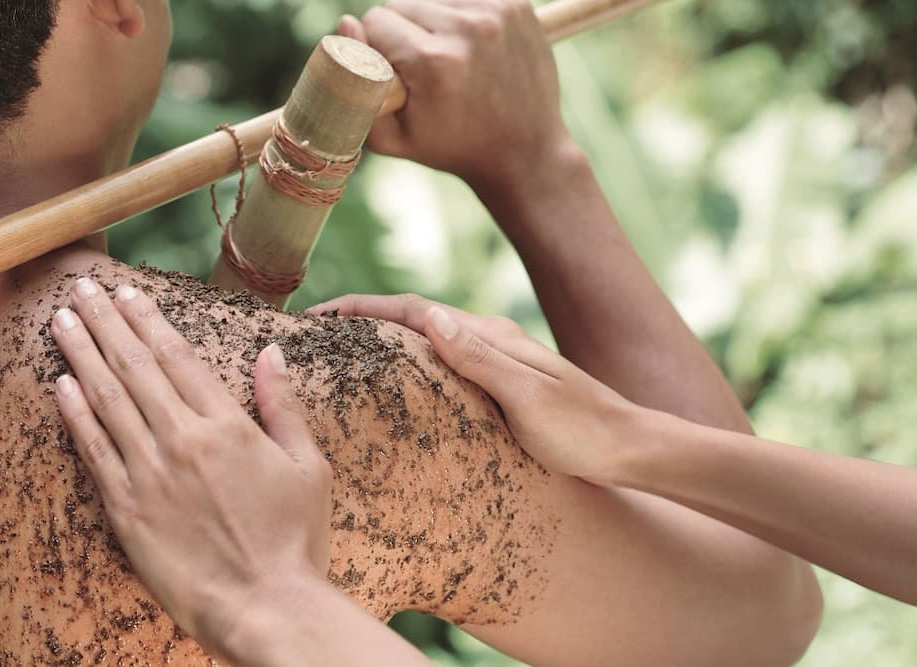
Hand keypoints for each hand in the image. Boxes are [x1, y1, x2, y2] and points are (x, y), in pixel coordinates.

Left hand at [50, 278, 332, 660]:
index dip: (149, 320)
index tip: (128, 294)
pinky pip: (93, 452)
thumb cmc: (295, 539)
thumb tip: (270, 355)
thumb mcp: (309, 467)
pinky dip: (75, 415)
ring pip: (107, 401)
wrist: (265, 606)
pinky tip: (62, 386)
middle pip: (135, 368)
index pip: (178, 358)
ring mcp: (149, 475)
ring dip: (81, 355)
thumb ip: (282, 407)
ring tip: (62, 320)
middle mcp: (183, 441)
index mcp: (228, 427)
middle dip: (106, 322)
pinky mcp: (126, 511)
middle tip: (83, 288)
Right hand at [309, 294, 640, 485]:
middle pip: (415, 316)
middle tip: (318, 331)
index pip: (414, 310)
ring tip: (345, 350)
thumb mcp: (528, 397)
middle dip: (365, 316)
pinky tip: (402, 378)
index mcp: (491, 336)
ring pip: (429, 336)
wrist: (629, 446)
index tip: (319, 314)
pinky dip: (412, 358)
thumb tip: (431, 317)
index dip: (364, 308)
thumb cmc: (582, 430)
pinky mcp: (502, 380)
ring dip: (386, 335)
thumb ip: (481, 358)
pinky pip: (444, 359)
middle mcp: (491, 339)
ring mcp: (497, 358)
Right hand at [339, 0, 572, 190]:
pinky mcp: (517, 5)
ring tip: (448, 61)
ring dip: (431, 23)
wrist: (523, 153)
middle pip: (402, 3)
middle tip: (421, 71)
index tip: (394, 74)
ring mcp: (497, 12)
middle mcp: (468, 29)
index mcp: (434, 61)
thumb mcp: (391, 137)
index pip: (376, 20)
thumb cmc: (453, 149)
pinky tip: (470, 50)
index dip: (376, 47)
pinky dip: (460, 18)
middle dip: (402, 33)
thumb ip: (354, 85)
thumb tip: (345, 23)